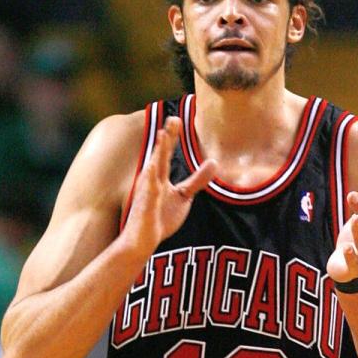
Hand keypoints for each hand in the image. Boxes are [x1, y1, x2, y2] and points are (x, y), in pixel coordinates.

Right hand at [121, 116, 216, 258]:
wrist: (144, 240)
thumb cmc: (160, 219)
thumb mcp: (184, 197)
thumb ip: (198, 179)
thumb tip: (214, 162)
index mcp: (160, 176)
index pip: (167, 152)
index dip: (172, 136)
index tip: (178, 119)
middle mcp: (152, 178)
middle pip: (162, 153)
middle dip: (168, 135)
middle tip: (175, 117)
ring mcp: (148, 188)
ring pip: (155, 164)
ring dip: (160, 147)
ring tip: (165, 130)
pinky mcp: (146, 200)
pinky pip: (149, 185)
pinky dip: (152, 171)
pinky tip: (154, 163)